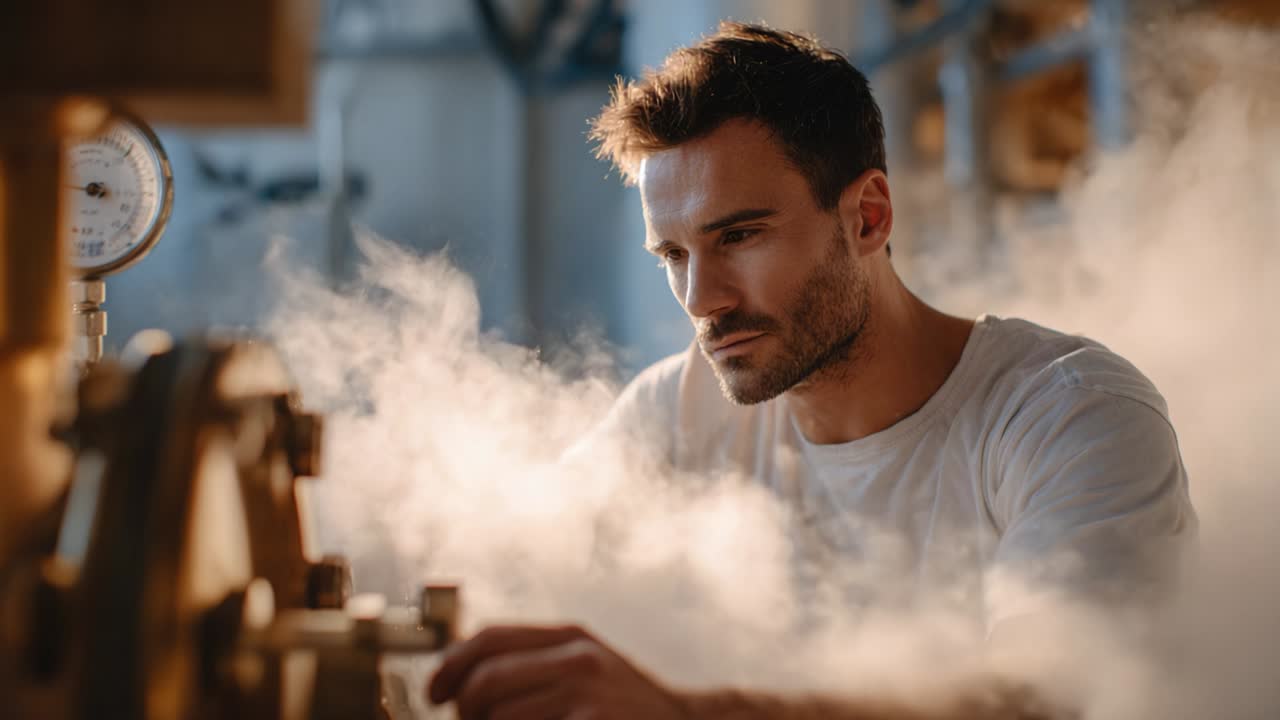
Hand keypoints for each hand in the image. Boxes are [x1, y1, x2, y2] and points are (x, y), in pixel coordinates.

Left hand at [427, 624, 690, 719]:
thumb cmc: (626, 708)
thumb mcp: (586, 668)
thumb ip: (534, 661)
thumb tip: (457, 673)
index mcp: (572, 636)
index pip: (489, 639)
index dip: (450, 666)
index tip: (436, 693)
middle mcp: (579, 659)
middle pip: (485, 681)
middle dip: (466, 712)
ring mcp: (587, 696)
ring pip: (499, 716)